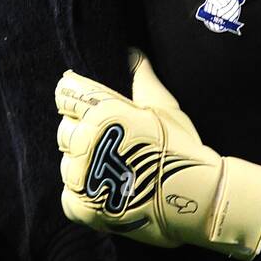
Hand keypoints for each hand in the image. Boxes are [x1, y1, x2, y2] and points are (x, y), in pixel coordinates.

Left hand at [54, 49, 260, 260]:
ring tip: (115, 170)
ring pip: (66, 164)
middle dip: (82, 133)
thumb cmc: (182, 148)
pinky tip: (107, 192)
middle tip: (111, 144)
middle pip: (64, 130)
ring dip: (83, 166)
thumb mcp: (164, 107)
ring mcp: (82, 177)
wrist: (196, 198)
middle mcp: (87, 141)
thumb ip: (142, 78)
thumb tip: (133, 52)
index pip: (67, 93)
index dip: (74, 97)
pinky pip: (68, 196)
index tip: (83, 104)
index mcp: (103, 112)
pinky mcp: (82, 208)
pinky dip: (83, 196)